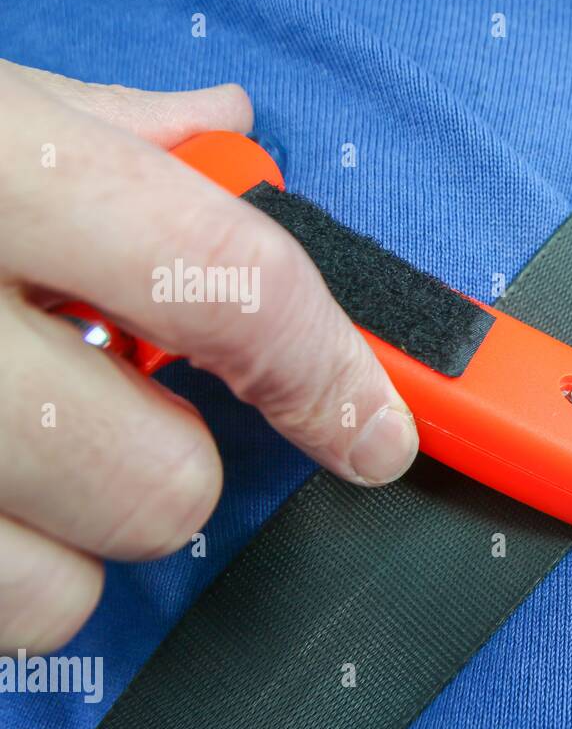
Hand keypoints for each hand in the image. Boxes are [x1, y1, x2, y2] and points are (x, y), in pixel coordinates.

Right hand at [0, 62, 418, 652]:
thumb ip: (92, 134)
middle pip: (155, 479)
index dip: (330, 367)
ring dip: (67, 537)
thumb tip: (227, 137)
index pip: (224, 280)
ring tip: (3, 455)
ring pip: (61, 593)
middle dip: (163, 458)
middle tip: (104, 403)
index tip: (377, 425)